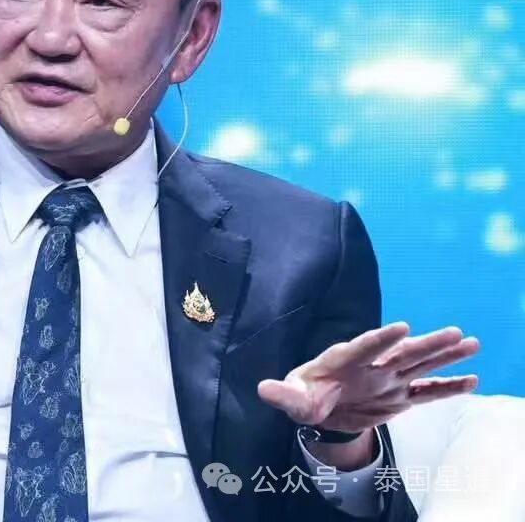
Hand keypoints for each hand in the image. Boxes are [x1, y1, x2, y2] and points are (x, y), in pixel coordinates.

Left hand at [258, 322, 479, 433]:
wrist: (320, 408)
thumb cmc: (304, 397)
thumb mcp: (291, 399)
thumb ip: (282, 394)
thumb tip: (263, 388)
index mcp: (342, 360)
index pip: (362, 348)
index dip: (381, 339)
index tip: (401, 327)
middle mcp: (369, 366)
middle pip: (400, 351)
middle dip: (426, 343)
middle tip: (452, 332)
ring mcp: (387, 379)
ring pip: (419, 364)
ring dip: (443, 355)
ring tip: (469, 343)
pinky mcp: (398, 396)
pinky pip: (427, 392)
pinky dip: (447, 387)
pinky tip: (471, 380)